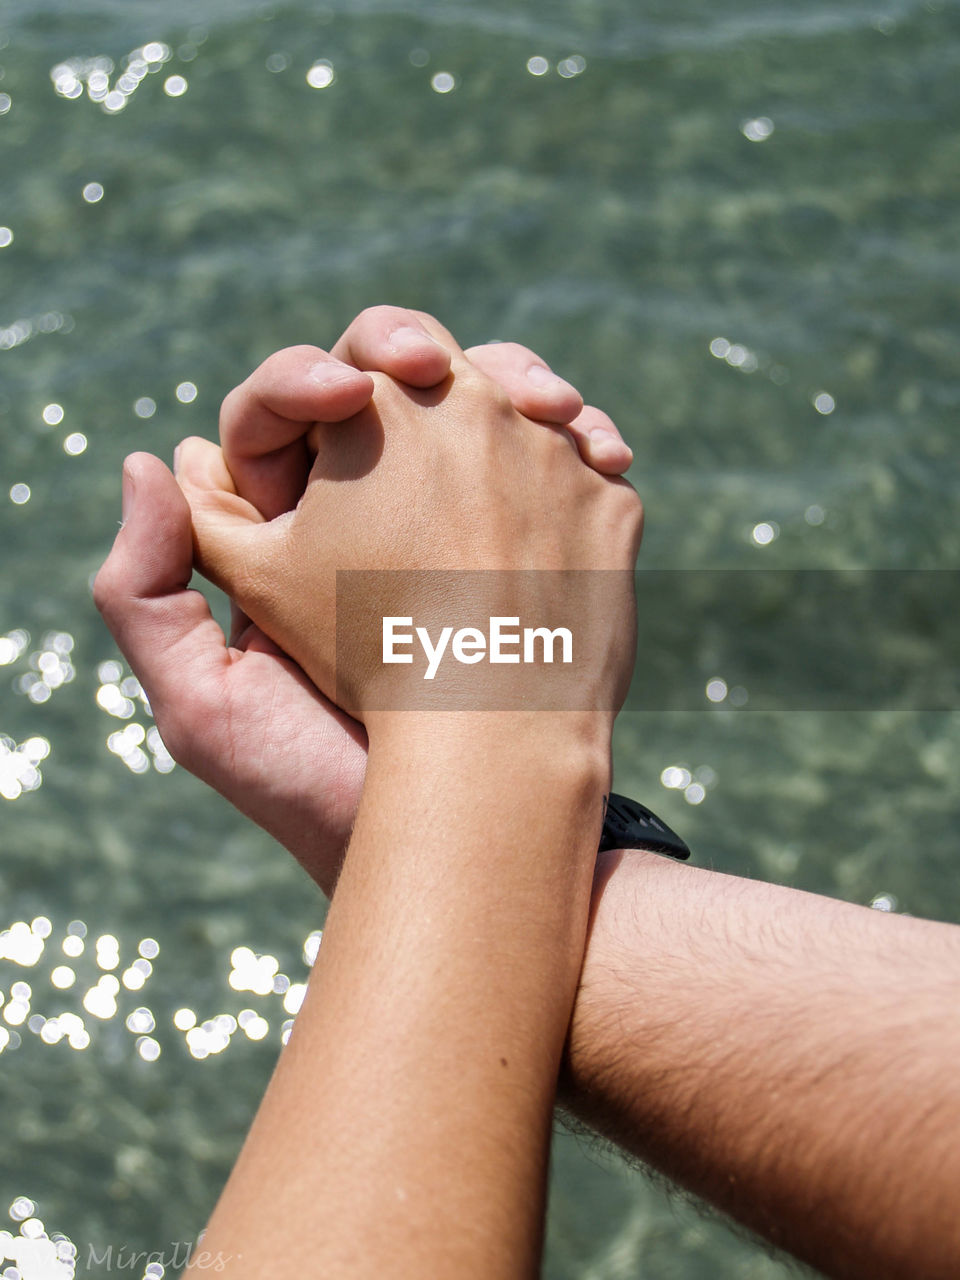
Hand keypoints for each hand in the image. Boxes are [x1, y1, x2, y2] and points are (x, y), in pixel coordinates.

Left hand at [94, 308, 634, 891]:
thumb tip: (154, 454)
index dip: (301, 381)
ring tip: (550, 403)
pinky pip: (549, 467)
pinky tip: (603, 446)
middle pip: (381, 389)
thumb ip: (145, 591)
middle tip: (434, 362)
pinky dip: (580, 443)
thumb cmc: (320, 791)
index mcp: (281, 545)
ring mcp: (459, 532)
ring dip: (515, 382)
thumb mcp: (204, 707)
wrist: (453, 851)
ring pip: (474, 413)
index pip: (275, 418)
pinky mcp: (532, 549)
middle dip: (410, 352)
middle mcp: (367, 524)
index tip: (343, 390)